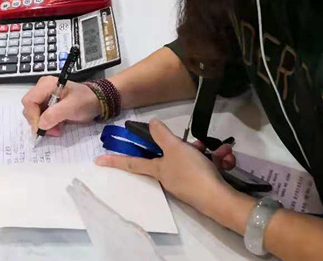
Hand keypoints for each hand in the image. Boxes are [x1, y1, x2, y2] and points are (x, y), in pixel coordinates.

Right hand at [22, 77, 101, 135]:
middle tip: (52, 130)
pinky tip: (58, 126)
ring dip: (44, 124)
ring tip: (57, 129)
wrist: (96, 102)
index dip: (33, 116)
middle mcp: (42, 89)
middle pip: (29, 108)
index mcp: (46, 85)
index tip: (42, 129)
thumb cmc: (85, 101)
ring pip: (34, 114)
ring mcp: (44, 97)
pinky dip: (47, 124)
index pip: (29, 101)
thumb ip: (54, 114)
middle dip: (39, 121)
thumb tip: (40, 124)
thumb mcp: (72, 107)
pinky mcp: (47, 105)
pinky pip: (41, 116)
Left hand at [95, 119, 231, 214]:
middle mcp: (170, 176)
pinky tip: (226, 159)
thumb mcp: (174, 148)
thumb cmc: (192, 172)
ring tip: (220, 154)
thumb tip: (152, 124)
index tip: (97, 161)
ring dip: (208, 152)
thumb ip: (161, 134)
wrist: (221, 199)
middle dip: (190, 146)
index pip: (132, 162)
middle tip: (198, 145)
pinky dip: (218, 160)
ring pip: (195, 157)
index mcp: (158, 169)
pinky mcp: (205, 184)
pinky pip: (209, 166)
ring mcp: (188, 181)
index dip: (115, 159)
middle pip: (174, 153)